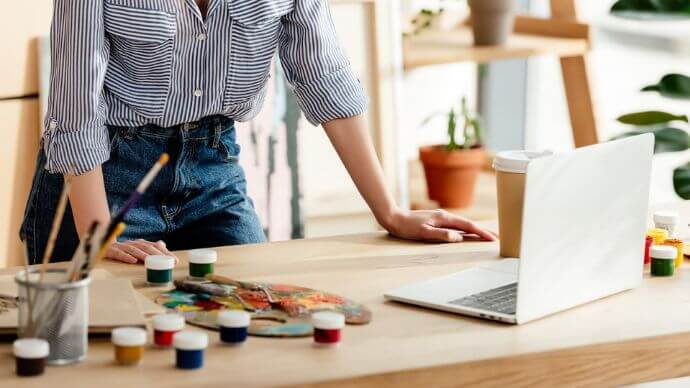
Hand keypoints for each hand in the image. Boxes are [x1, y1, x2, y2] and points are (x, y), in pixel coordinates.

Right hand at [104, 239, 176, 263]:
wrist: (100, 245)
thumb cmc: (122, 250)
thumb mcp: (137, 249)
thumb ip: (149, 248)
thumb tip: (162, 244)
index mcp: (140, 243)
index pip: (155, 246)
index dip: (165, 253)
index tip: (174, 260)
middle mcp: (132, 243)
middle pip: (146, 247)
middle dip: (158, 254)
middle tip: (167, 262)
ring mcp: (122, 246)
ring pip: (134, 250)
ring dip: (144, 255)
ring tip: (152, 261)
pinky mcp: (111, 251)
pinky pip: (119, 253)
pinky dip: (126, 257)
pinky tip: (133, 261)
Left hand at [382, 209, 496, 242]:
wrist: (394, 218)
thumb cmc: (407, 227)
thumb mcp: (424, 233)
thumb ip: (441, 235)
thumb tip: (459, 237)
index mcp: (445, 219)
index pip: (468, 226)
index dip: (481, 233)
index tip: (493, 239)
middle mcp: (445, 216)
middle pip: (469, 224)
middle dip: (483, 231)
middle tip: (497, 237)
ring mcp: (442, 218)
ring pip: (463, 225)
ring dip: (476, 230)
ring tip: (486, 236)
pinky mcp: (437, 221)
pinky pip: (456, 226)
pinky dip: (466, 230)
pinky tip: (467, 234)